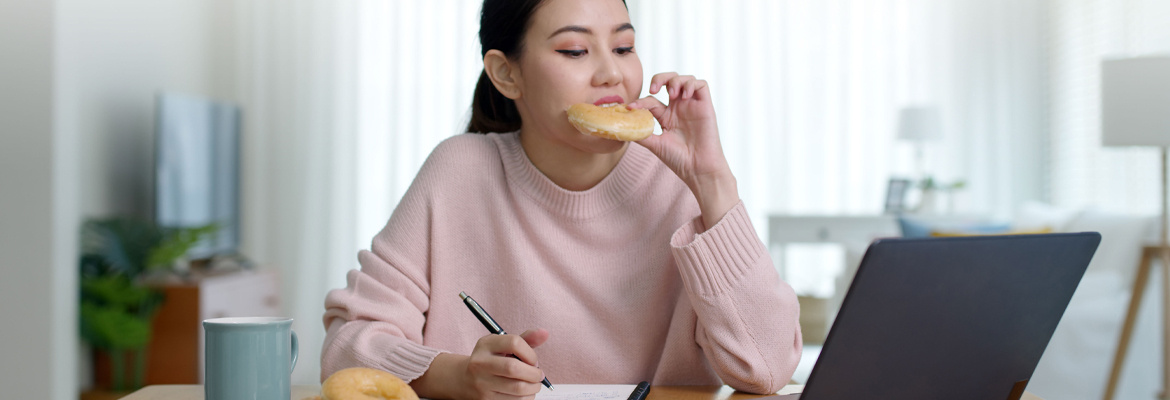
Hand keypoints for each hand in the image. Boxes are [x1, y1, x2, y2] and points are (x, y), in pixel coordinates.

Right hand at [460, 329, 549, 399]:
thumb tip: (545, 333)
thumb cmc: (491, 360)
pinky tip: (525, 392)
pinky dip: (526, 398)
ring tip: (534, 384)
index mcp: (486, 345)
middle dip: (534, 373)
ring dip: (533, 387)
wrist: (465, 380)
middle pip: (514, 368)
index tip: (534, 361)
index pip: (514, 343)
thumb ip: (525, 339)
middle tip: (539, 375)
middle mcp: (480, 363)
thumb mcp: (504, 346)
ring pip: (517, 388)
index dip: (531, 353)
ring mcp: (481, 383)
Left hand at [629, 73, 738, 228]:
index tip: (632, 108)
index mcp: (666, 116)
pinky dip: (691, 84)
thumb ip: (640, 135)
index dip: (641, 100)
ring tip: (672, 94)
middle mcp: (679, 108)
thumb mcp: (655, 144)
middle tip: (654, 89)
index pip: (651, 100)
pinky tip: (684, 96)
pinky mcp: (705, 106)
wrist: (698, 169)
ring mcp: (692, 106)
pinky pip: (701, 84)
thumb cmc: (679, 159)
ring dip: (676, 80)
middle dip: (659, 78)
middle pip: (669, 81)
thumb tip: (621, 129)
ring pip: (684, 79)